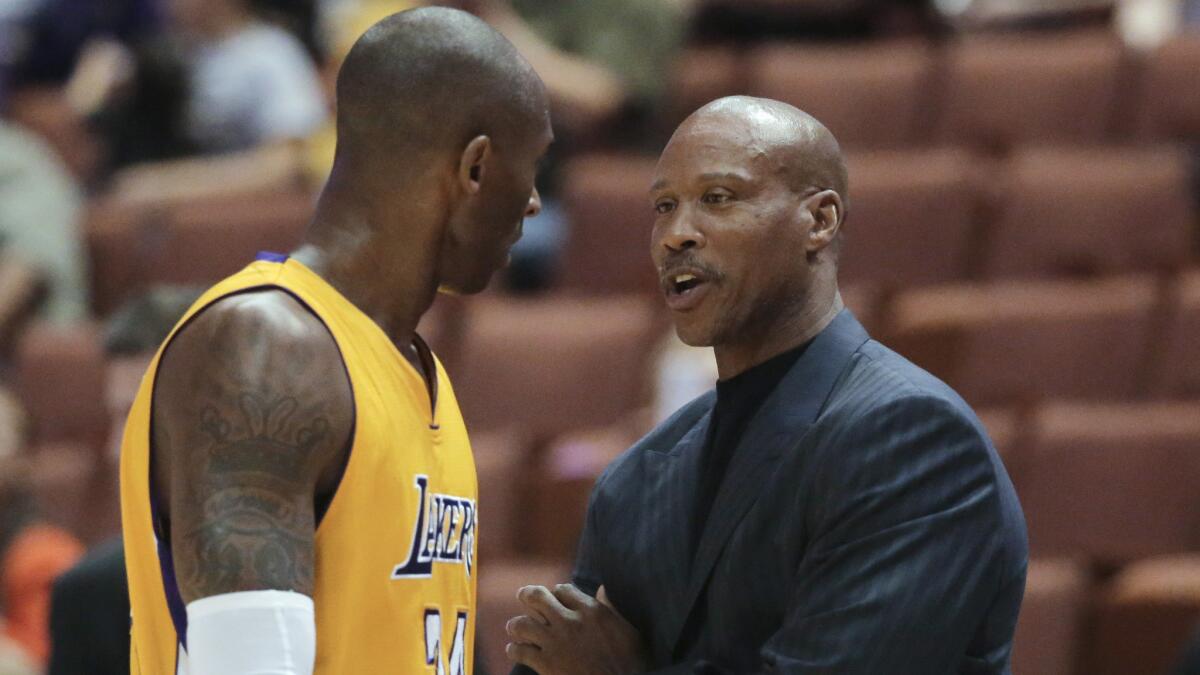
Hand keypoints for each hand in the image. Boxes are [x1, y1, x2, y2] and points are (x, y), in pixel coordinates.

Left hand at [506, 584, 648, 674]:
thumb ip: (611, 608)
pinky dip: (514, 649)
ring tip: (514, 628)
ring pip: (522, 623)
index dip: (556, 593)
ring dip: (516, 625)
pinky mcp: (546, 664)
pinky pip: (519, 651)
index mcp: (591, 610)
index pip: (563, 590)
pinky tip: (515, 650)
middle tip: (523, 596)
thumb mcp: (628, 629)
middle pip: (537, 597)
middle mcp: (570, 621)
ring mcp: (556, 642)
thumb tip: (602, 589)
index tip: (554, 598)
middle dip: (527, 595)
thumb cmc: (631, 662)